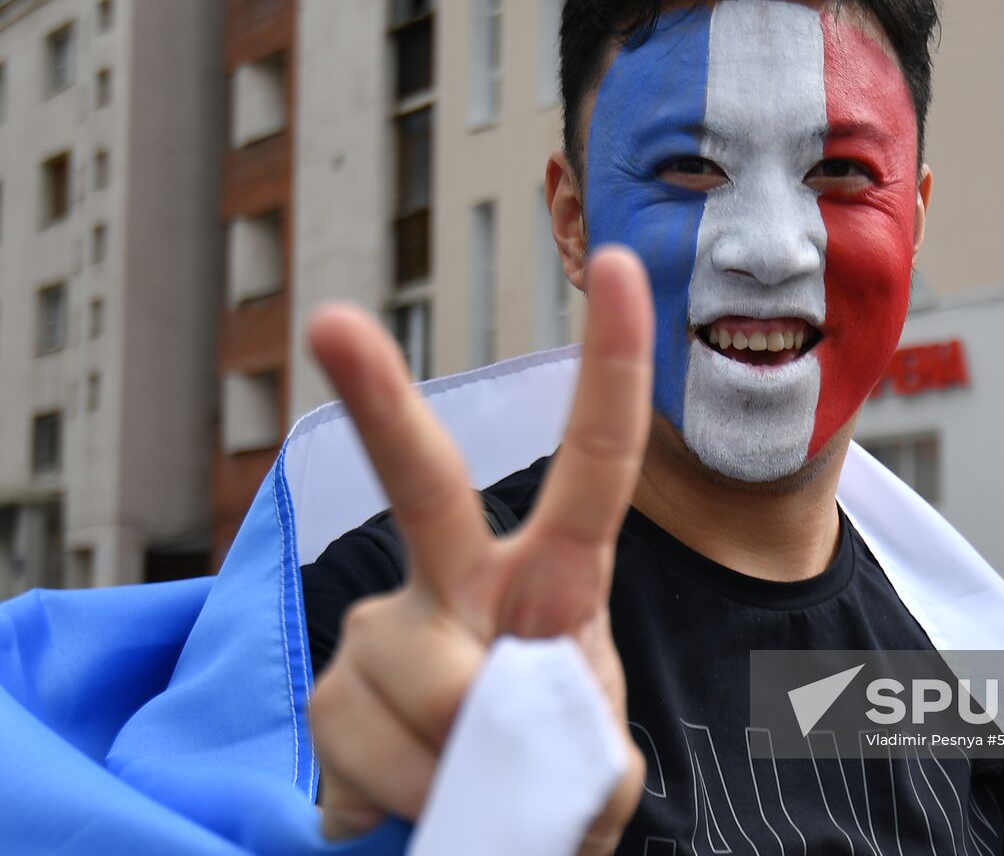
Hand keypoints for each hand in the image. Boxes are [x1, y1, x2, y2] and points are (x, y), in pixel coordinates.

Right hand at [306, 246, 653, 849]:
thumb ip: (576, 740)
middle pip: (422, 484)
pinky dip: (404, 796)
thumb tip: (490, 716)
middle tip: (333, 324)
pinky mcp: (329, 696)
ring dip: (455, 758)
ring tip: (473, 777)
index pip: (592, 464)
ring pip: (412, 676)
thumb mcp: (596, 755)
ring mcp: (383, 632)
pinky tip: (416, 793)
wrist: (490, 834)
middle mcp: (458, 581)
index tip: (614, 264)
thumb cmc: (551, 764)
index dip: (612, 364)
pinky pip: (362, 748)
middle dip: (378, 400)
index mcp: (553, 578)